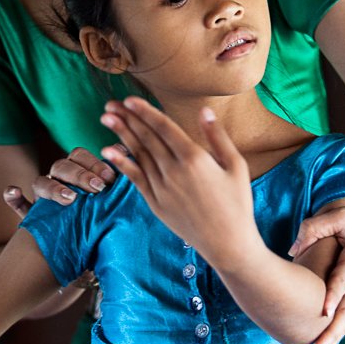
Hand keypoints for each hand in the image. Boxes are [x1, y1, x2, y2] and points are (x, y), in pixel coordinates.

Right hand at [2, 147, 122, 218]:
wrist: (83, 253)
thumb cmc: (100, 222)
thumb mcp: (110, 202)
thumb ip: (116, 178)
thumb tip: (128, 151)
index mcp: (77, 172)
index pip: (80, 156)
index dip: (93, 163)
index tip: (110, 178)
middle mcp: (58, 180)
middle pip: (62, 166)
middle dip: (80, 175)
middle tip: (98, 188)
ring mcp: (42, 197)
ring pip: (41, 182)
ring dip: (54, 187)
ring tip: (70, 198)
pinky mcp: (31, 216)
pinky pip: (17, 203)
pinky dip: (14, 197)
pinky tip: (12, 191)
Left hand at [99, 97, 258, 267]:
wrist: (228, 244)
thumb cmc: (237, 204)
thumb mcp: (236, 166)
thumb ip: (218, 137)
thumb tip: (204, 111)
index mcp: (195, 158)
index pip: (164, 128)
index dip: (145, 112)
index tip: (130, 99)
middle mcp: (174, 171)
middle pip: (146, 138)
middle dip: (127, 119)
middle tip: (110, 104)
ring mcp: (162, 188)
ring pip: (138, 155)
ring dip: (121, 135)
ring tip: (106, 119)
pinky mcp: (156, 204)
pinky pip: (135, 179)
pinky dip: (122, 164)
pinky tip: (108, 151)